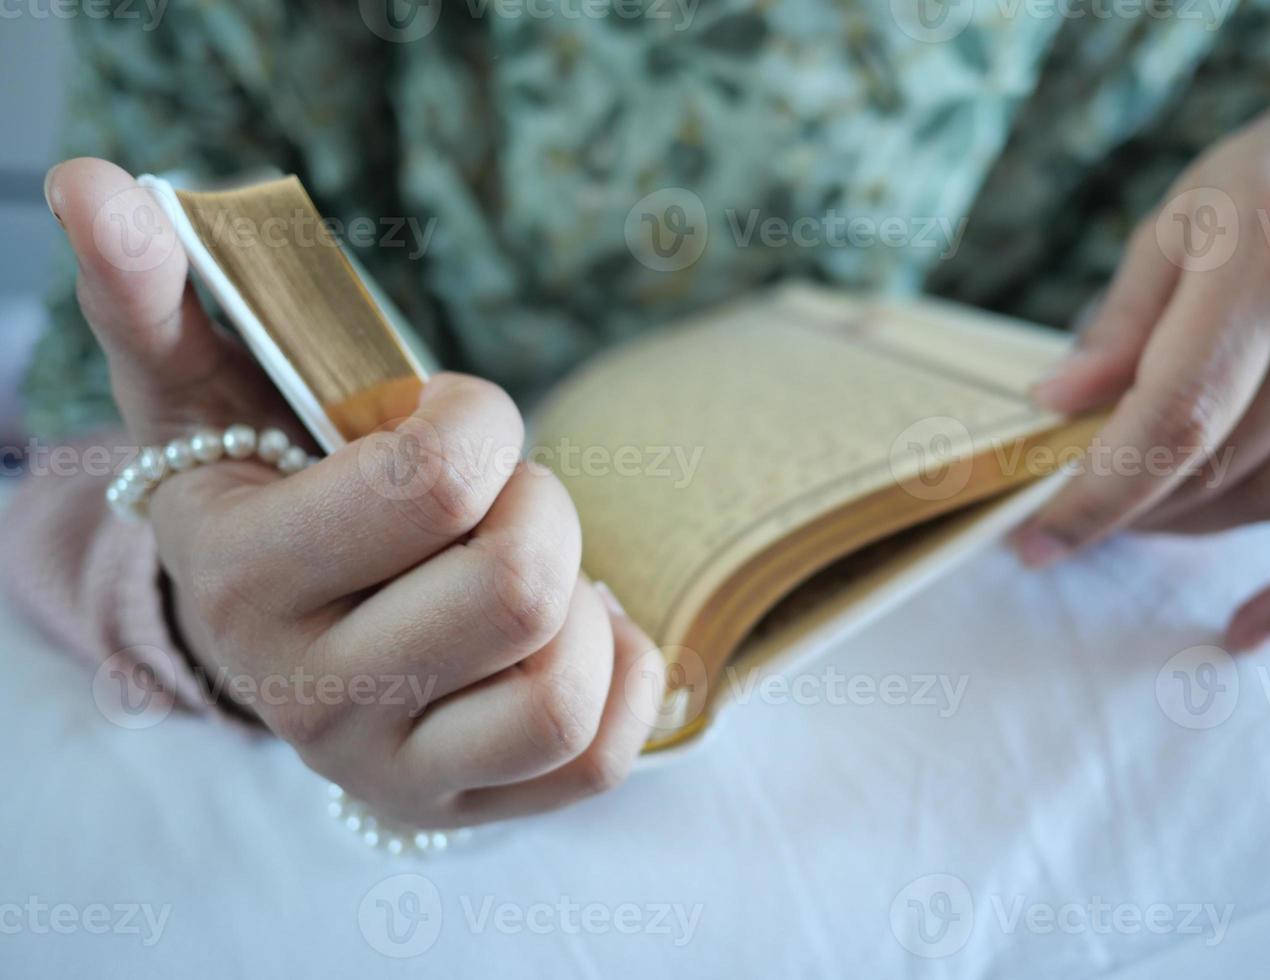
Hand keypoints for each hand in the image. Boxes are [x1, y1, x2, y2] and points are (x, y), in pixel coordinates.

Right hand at [47, 158, 663, 825]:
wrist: (281, 620)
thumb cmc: (268, 481)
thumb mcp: (201, 386)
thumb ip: (155, 293)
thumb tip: (92, 184)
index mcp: (236, 577)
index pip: (434, 481)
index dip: (477, 421)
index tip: (449, 419)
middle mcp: (304, 698)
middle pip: (517, 584)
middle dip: (536, 507)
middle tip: (494, 501)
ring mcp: (385, 770)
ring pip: (560, 690)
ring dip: (576, 600)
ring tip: (523, 568)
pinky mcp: (460, 808)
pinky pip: (598, 757)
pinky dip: (619, 673)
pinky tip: (573, 630)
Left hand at [1014, 78, 1269, 649]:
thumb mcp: (1193, 208)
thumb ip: (1126, 315)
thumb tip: (1056, 406)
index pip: (1175, 409)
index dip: (1097, 491)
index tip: (1034, 537)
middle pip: (1221, 461)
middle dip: (1131, 505)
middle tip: (1078, 513)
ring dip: (1192, 525)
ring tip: (1141, 518)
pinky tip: (1252, 626)